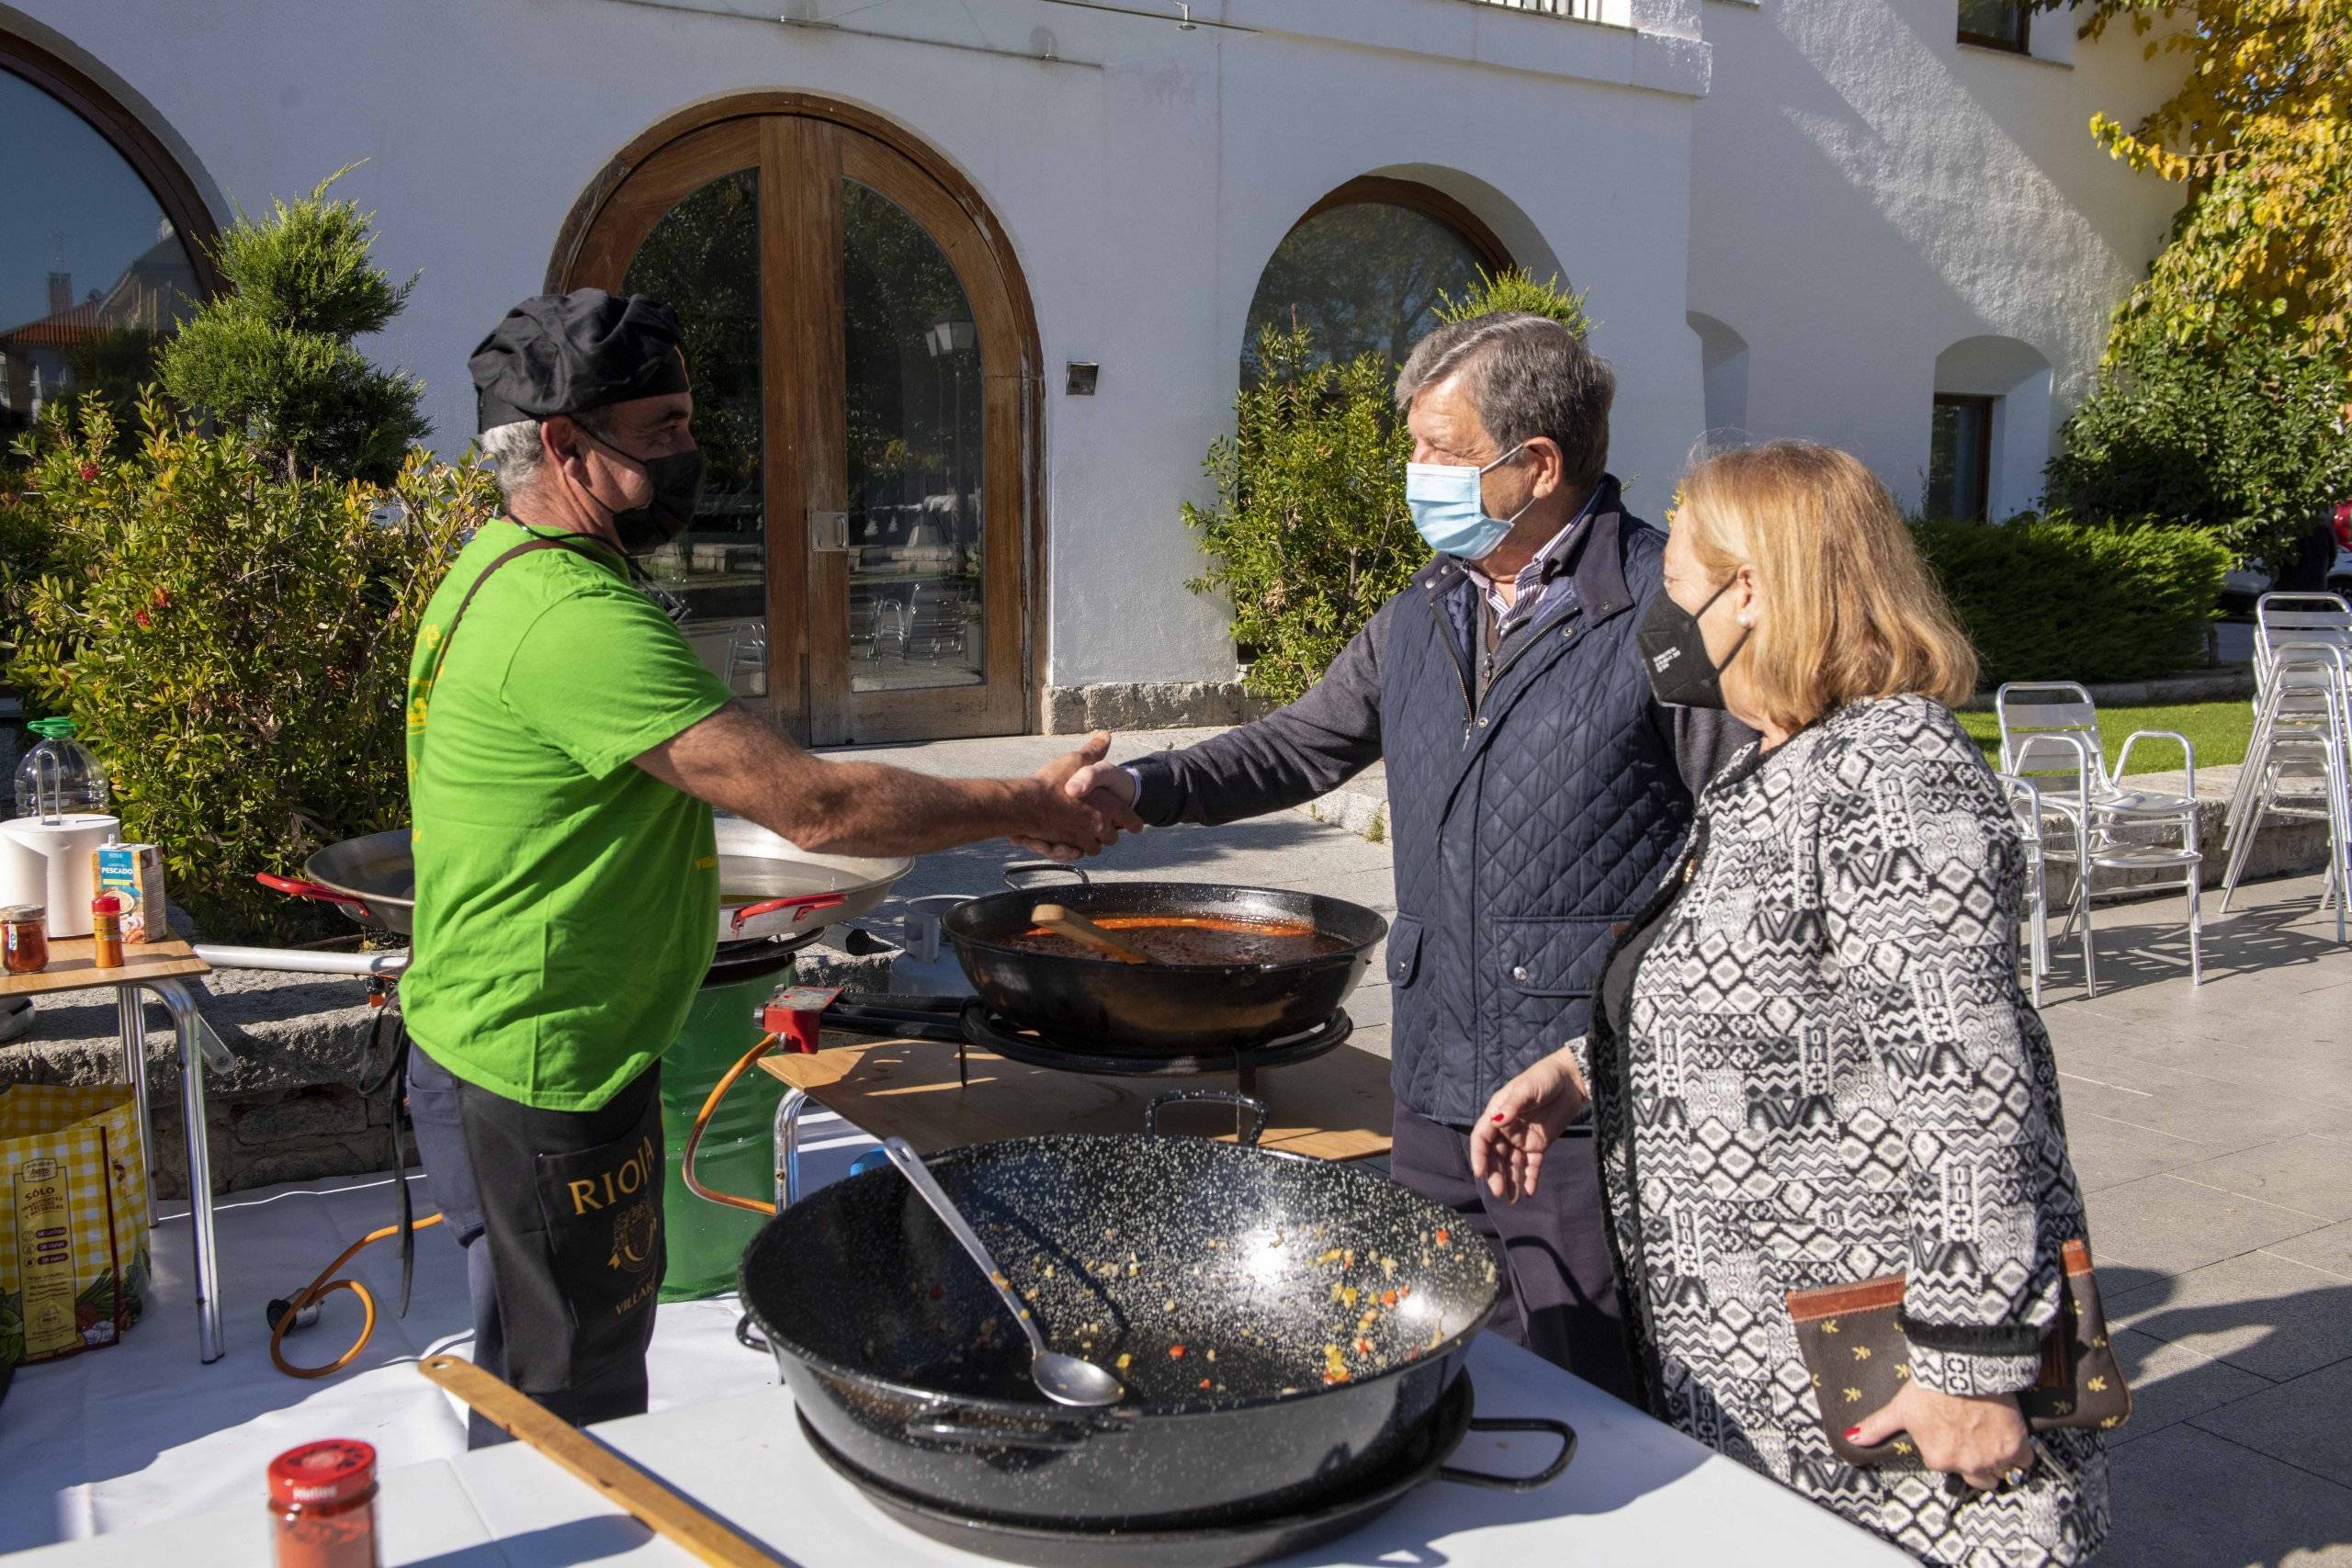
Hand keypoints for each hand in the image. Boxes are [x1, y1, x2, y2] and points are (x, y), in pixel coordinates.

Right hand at [1009, 732, 1125, 860]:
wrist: (1029, 805)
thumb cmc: (1053, 783)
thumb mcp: (1076, 760)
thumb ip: (1093, 751)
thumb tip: (1105, 735)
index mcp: (1109, 807)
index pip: (1131, 820)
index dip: (1133, 822)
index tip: (1135, 826)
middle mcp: (1100, 826)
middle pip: (1112, 838)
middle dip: (1107, 833)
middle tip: (1103, 826)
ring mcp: (1083, 839)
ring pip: (1094, 848)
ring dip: (1090, 841)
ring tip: (1084, 833)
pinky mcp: (1066, 848)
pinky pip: (1075, 853)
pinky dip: (1073, 848)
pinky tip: (1068, 840)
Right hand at [1468, 1050, 1589, 1202]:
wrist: (1570, 1080)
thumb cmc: (1544, 1078)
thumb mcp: (1526, 1088)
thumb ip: (1512, 1106)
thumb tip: (1496, 1122)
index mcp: (1497, 1114)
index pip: (1482, 1138)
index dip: (1479, 1155)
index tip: (1480, 1172)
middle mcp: (1506, 1130)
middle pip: (1496, 1156)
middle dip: (1495, 1174)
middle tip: (1499, 1191)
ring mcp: (1522, 1139)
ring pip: (1512, 1164)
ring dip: (1510, 1181)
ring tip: (1511, 1199)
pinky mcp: (1539, 1146)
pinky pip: (1532, 1165)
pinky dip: (1530, 1178)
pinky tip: (1529, 1192)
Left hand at [1849, 1380, 2031, 1490]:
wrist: (1962, 1368)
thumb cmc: (1929, 1387)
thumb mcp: (1900, 1408)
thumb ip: (1877, 1427)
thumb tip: (1851, 1438)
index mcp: (1938, 1459)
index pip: (1950, 1466)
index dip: (1954, 1450)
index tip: (1956, 1434)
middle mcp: (1966, 1465)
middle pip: (1980, 1479)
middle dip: (1979, 1464)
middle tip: (1977, 1440)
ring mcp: (1992, 1458)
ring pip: (2001, 1471)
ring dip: (1999, 1459)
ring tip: (1993, 1436)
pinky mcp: (2015, 1446)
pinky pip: (2024, 1460)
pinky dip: (2021, 1451)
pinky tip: (2012, 1435)